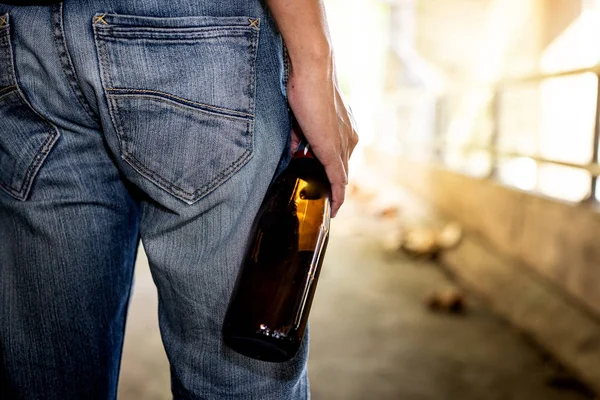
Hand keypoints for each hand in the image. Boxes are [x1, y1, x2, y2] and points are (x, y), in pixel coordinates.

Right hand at [287, 60, 358, 217]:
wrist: (313, 73)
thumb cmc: (305, 87)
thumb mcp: (300, 118)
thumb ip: (298, 138)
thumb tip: (293, 153)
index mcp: (345, 129)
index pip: (341, 158)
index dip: (335, 174)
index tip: (326, 185)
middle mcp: (350, 138)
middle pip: (342, 169)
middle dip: (332, 185)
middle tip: (322, 199)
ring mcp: (343, 145)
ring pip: (340, 176)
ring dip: (333, 191)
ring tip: (326, 206)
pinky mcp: (333, 151)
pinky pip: (337, 179)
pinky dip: (336, 195)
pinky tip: (334, 208)